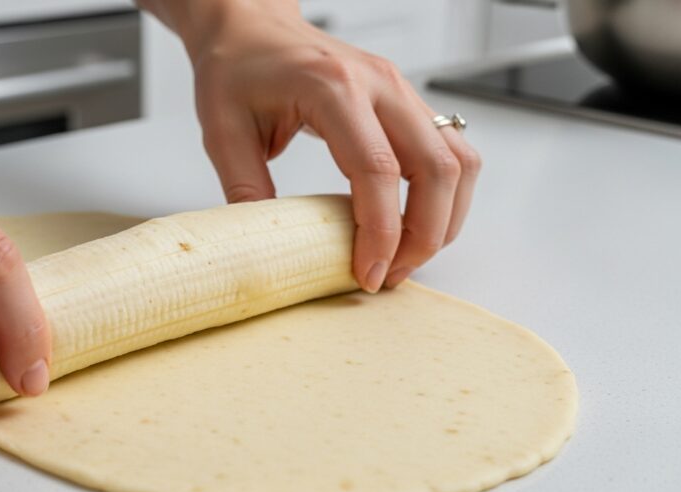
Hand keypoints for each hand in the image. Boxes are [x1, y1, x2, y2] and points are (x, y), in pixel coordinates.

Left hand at [170, 1, 481, 290]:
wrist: (251, 26)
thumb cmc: (236, 69)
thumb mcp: (222, 132)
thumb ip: (244, 191)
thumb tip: (267, 251)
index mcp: (333, 88)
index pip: (377, 169)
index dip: (380, 232)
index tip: (368, 274)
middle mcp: (380, 85)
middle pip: (437, 169)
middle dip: (423, 236)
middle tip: (389, 275)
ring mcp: (401, 91)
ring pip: (458, 162)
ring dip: (444, 219)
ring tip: (404, 258)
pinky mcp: (407, 104)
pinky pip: (451, 153)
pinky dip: (445, 197)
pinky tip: (415, 225)